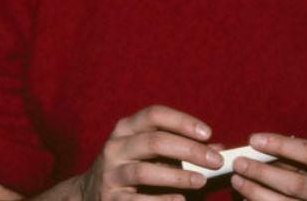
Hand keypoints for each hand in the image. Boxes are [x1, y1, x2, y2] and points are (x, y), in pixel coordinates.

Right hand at [76, 104, 220, 200]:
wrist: (89, 193)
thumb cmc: (128, 168)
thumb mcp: (147, 152)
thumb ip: (179, 149)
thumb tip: (217, 149)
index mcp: (125, 129)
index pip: (154, 115)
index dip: (181, 121)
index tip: (207, 133)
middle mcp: (115, 147)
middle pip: (154, 142)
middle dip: (189, 150)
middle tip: (216, 161)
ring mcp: (111, 174)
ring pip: (144, 171)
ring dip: (177, 176)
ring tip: (201, 181)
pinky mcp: (111, 199)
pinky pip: (138, 200)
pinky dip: (162, 200)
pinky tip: (181, 200)